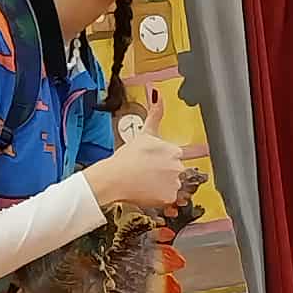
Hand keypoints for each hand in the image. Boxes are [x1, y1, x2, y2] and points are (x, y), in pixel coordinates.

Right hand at [82, 92, 194, 211]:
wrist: (114, 178)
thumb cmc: (126, 157)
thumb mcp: (144, 133)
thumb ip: (156, 114)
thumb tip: (158, 94)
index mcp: (174, 150)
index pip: (175, 156)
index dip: (162, 160)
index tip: (152, 163)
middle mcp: (178, 166)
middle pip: (175, 171)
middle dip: (163, 172)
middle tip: (146, 173)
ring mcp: (174, 182)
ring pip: (172, 185)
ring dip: (162, 185)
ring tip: (145, 182)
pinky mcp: (169, 196)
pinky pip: (168, 198)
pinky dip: (159, 197)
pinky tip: (147, 191)